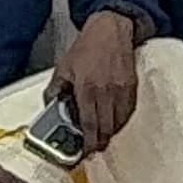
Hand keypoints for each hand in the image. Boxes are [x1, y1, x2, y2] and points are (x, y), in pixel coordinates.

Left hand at [56, 11, 140, 154]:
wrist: (110, 30)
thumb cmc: (88, 47)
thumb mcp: (63, 68)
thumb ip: (55, 90)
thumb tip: (51, 107)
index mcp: (87, 88)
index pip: (88, 125)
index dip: (87, 143)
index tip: (84, 151)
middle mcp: (106, 92)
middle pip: (106, 129)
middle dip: (99, 143)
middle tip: (92, 148)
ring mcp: (121, 90)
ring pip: (118, 123)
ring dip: (110, 133)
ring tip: (101, 136)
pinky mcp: (132, 87)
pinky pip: (128, 112)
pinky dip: (121, 121)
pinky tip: (113, 122)